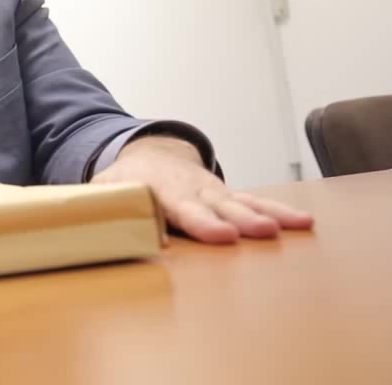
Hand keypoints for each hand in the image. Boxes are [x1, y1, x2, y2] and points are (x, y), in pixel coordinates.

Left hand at [91, 136, 313, 243]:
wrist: (148, 154)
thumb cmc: (125, 180)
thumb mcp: (104, 188)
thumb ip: (101, 203)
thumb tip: (88, 219)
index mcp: (162, 190)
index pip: (183, 209)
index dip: (201, 222)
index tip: (221, 236)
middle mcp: (194, 190)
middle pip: (219, 206)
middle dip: (241, 219)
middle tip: (262, 232)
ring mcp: (215, 191)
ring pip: (244, 202)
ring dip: (269, 214)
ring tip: (296, 225)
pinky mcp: (228, 195)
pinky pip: (256, 202)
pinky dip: (279, 211)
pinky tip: (303, 222)